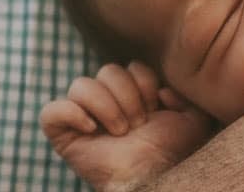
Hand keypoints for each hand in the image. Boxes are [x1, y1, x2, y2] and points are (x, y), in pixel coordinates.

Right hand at [40, 62, 211, 191]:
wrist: (156, 178)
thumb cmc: (173, 154)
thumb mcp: (193, 119)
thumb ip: (186, 94)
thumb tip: (163, 90)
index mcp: (133, 95)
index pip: (131, 65)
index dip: (144, 83)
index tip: (154, 110)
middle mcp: (107, 103)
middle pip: (107, 70)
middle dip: (127, 96)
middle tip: (137, 125)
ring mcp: (82, 118)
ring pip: (80, 84)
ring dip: (105, 106)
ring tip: (120, 131)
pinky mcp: (63, 137)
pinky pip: (50, 112)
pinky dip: (70, 114)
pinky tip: (91, 129)